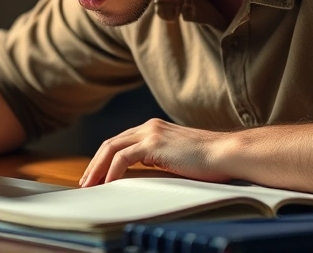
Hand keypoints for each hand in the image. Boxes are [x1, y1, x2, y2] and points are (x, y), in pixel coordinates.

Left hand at [79, 118, 233, 186]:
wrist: (226, 154)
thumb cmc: (209, 160)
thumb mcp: (177, 158)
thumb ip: (159, 160)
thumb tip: (144, 173)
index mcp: (154, 129)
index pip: (120, 142)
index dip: (104, 159)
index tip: (96, 176)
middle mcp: (150, 127)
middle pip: (111, 143)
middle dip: (94, 163)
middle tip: (85, 182)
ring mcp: (151, 133)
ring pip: (112, 148)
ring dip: (97, 168)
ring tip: (90, 185)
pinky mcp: (154, 143)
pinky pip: (123, 157)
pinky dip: (112, 170)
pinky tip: (108, 183)